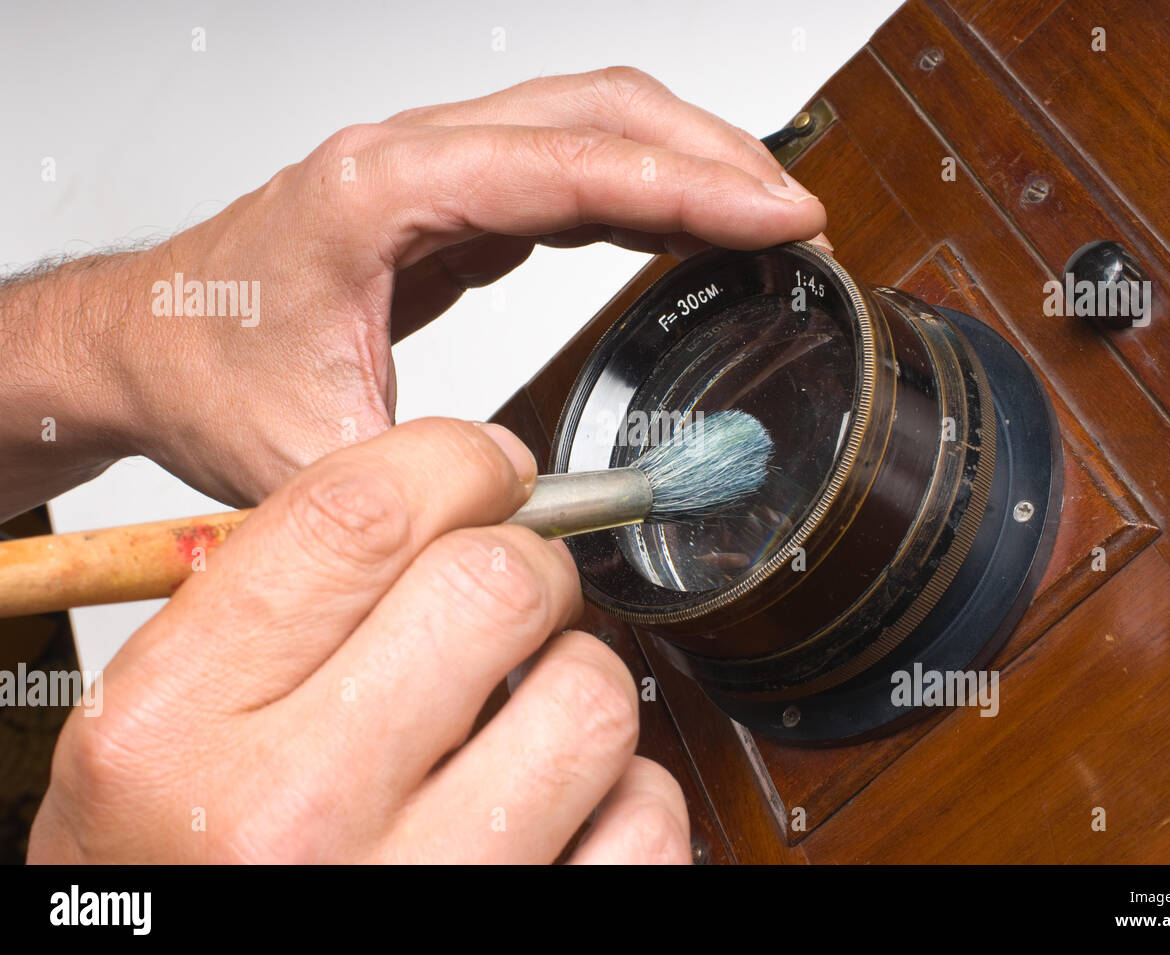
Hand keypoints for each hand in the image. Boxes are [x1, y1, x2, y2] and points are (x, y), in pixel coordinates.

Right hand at [29, 418, 690, 862]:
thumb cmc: (185, 867)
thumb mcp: (158, 731)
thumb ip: (273, 601)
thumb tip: (453, 488)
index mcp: (177, 729)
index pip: (359, 519)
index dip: (455, 461)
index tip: (489, 467)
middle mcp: (291, 816)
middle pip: (495, 583)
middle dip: (528, 561)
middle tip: (516, 589)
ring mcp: (421, 889)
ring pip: (591, 694)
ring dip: (576, 679)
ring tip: (526, 715)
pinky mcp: (524, 934)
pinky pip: (646, 816)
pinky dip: (624, 793)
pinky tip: (560, 804)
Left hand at [100, 66, 827, 506]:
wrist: (146, 342)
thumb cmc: (200, 366)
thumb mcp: (312, 456)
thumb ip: (431, 496)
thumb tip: (546, 528)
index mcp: (380, 192)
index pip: (570, 165)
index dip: (691, 187)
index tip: (779, 215)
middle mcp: (410, 159)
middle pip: (596, 112)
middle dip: (713, 156)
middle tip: (796, 216)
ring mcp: (432, 169)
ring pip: (588, 125)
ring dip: (685, 162)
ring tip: (764, 217)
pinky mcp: (449, 202)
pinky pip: (566, 171)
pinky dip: (640, 192)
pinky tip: (682, 226)